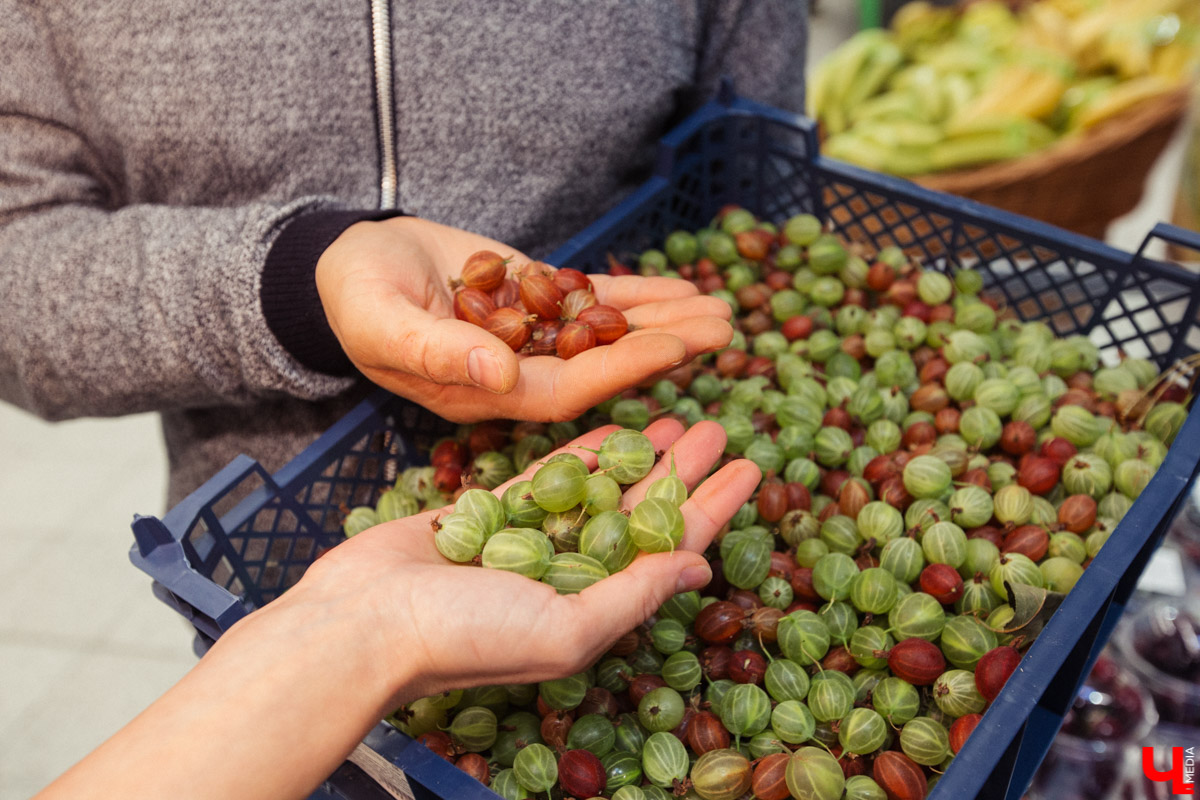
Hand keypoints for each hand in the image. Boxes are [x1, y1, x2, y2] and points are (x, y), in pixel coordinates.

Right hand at [292, 418, 759, 702]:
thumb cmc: (463, 637)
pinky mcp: (493, 514)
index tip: (752, 468)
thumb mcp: (565, 626)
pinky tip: (612, 426)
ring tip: (679, 418)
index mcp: (595, 606)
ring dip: (641, 455)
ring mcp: (531, 541)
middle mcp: (571, 574)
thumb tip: (698, 567)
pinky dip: (582, 451)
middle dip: (685, 471)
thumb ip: (632, 594)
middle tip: (720, 426)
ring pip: (602, 487)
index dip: (713, 508)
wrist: (362, 623)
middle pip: (644, 510)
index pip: (671, 548)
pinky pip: (550, 477)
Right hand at [314, 217, 732, 421]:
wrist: (346, 263)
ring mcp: (529, 341)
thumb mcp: (380, 321)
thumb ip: (433, 351)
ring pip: (606, 335)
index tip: (675, 350)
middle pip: (602, 367)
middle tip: (726, 328)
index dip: (621, 370)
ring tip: (723, 307)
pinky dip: (636, 296)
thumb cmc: (352, 296)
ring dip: (664, 321)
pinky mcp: (534, 306)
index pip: (565, 390)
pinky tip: (683, 290)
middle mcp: (516, 375)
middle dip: (664, 348)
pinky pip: (592, 302)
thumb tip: (498, 373)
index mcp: (482, 393)